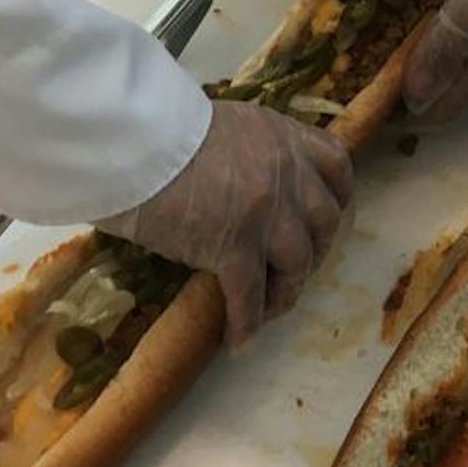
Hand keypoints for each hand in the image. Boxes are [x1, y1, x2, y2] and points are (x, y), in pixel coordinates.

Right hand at [98, 100, 351, 348]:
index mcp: (282, 136)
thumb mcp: (222, 127)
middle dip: (315, 249)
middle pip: (325, 220)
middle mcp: (285, 172)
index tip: (322, 219)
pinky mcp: (234, 246)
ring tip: (268, 307)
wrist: (131, 142)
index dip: (335, 197)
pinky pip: (250, 296)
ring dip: (286, 290)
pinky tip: (237, 339)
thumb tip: (244, 185)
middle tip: (293, 268)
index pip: (335, 165)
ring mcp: (265, 211)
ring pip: (298, 262)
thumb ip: (249, 151)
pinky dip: (247, 322)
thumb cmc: (160, 130)